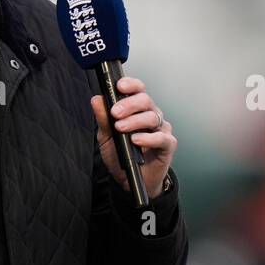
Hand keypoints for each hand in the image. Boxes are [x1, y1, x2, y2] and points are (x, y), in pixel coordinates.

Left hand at [90, 75, 175, 198]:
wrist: (128, 179)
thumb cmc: (121, 155)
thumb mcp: (106, 137)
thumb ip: (103, 118)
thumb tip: (97, 99)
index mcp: (137, 109)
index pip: (138, 90)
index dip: (131, 85)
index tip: (119, 86)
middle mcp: (151, 115)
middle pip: (145, 100)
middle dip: (129, 104)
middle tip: (115, 113)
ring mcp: (161, 129)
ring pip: (152, 117)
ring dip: (134, 121)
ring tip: (121, 129)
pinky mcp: (168, 145)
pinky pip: (161, 137)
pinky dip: (148, 138)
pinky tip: (136, 140)